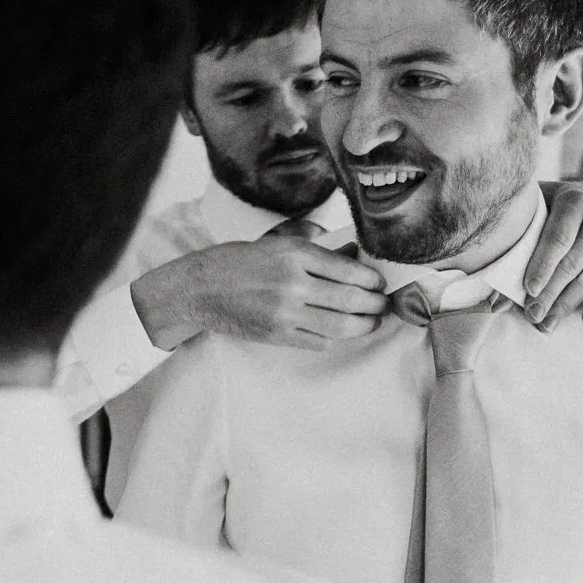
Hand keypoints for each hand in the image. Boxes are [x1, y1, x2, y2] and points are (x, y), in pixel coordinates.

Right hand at [132, 236, 387, 351]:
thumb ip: (315, 244)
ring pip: (342, 326)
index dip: (373, 279)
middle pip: (352, 299)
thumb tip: (352, 251)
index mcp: (294, 254)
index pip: (350, 270)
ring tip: (371, 321)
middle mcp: (293, 284)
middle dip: (376, 304)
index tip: (379, 282)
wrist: (199, 289)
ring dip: (364, 325)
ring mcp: (285, 313)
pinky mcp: (278, 335)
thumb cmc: (236, 261)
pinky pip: (320, 341)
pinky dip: (335, 337)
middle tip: (383, 304)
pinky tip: (339, 330)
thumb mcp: (275, 241)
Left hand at [525, 179, 582, 328]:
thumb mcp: (565, 195)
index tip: (528, 290)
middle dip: (549, 293)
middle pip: (572, 262)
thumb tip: (490, 239)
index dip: (542, 265)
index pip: (557, 238)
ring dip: (569, 304)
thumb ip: (534, 210)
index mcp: (577, 199)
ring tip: (549, 325)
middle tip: (531, 316)